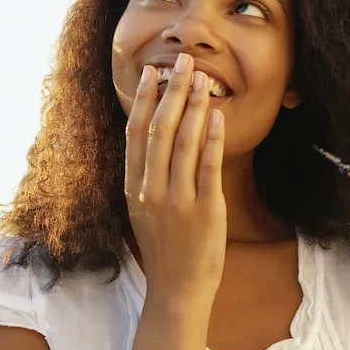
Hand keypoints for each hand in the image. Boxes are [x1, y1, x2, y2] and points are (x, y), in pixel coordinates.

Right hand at [124, 52, 226, 308]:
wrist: (177, 288)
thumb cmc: (164, 247)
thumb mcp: (143, 208)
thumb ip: (147, 174)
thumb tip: (154, 133)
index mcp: (133, 187)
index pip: (136, 133)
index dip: (144, 99)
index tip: (152, 71)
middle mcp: (150, 190)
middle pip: (160, 129)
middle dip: (172, 90)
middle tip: (184, 61)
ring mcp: (177, 200)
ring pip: (183, 142)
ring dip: (193, 105)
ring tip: (203, 78)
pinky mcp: (204, 210)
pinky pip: (208, 167)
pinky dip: (211, 138)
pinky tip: (216, 116)